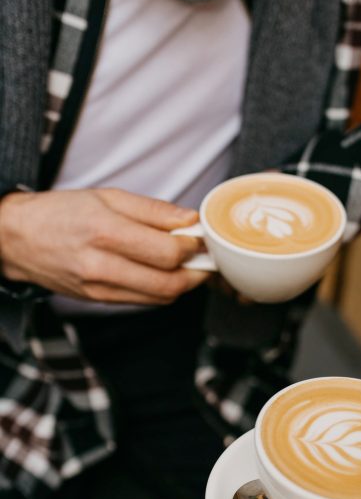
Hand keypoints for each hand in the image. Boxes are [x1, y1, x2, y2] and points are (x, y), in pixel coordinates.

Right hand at [0, 188, 208, 303]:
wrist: (17, 239)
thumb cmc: (61, 212)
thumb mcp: (107, 197)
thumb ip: (153, 210)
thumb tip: (191, 219)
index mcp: (104, 232)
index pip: (166, 252)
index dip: (192, 246)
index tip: (199, 236)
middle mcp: (101, 266)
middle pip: (169, 283)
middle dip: (196, 272)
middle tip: (204, 257)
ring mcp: (99, 289)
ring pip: (159, 297)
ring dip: (182, 284)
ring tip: (187, 265)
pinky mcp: (98, 301)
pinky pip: (143, 302)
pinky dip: (161, 290)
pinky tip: (162, 273)